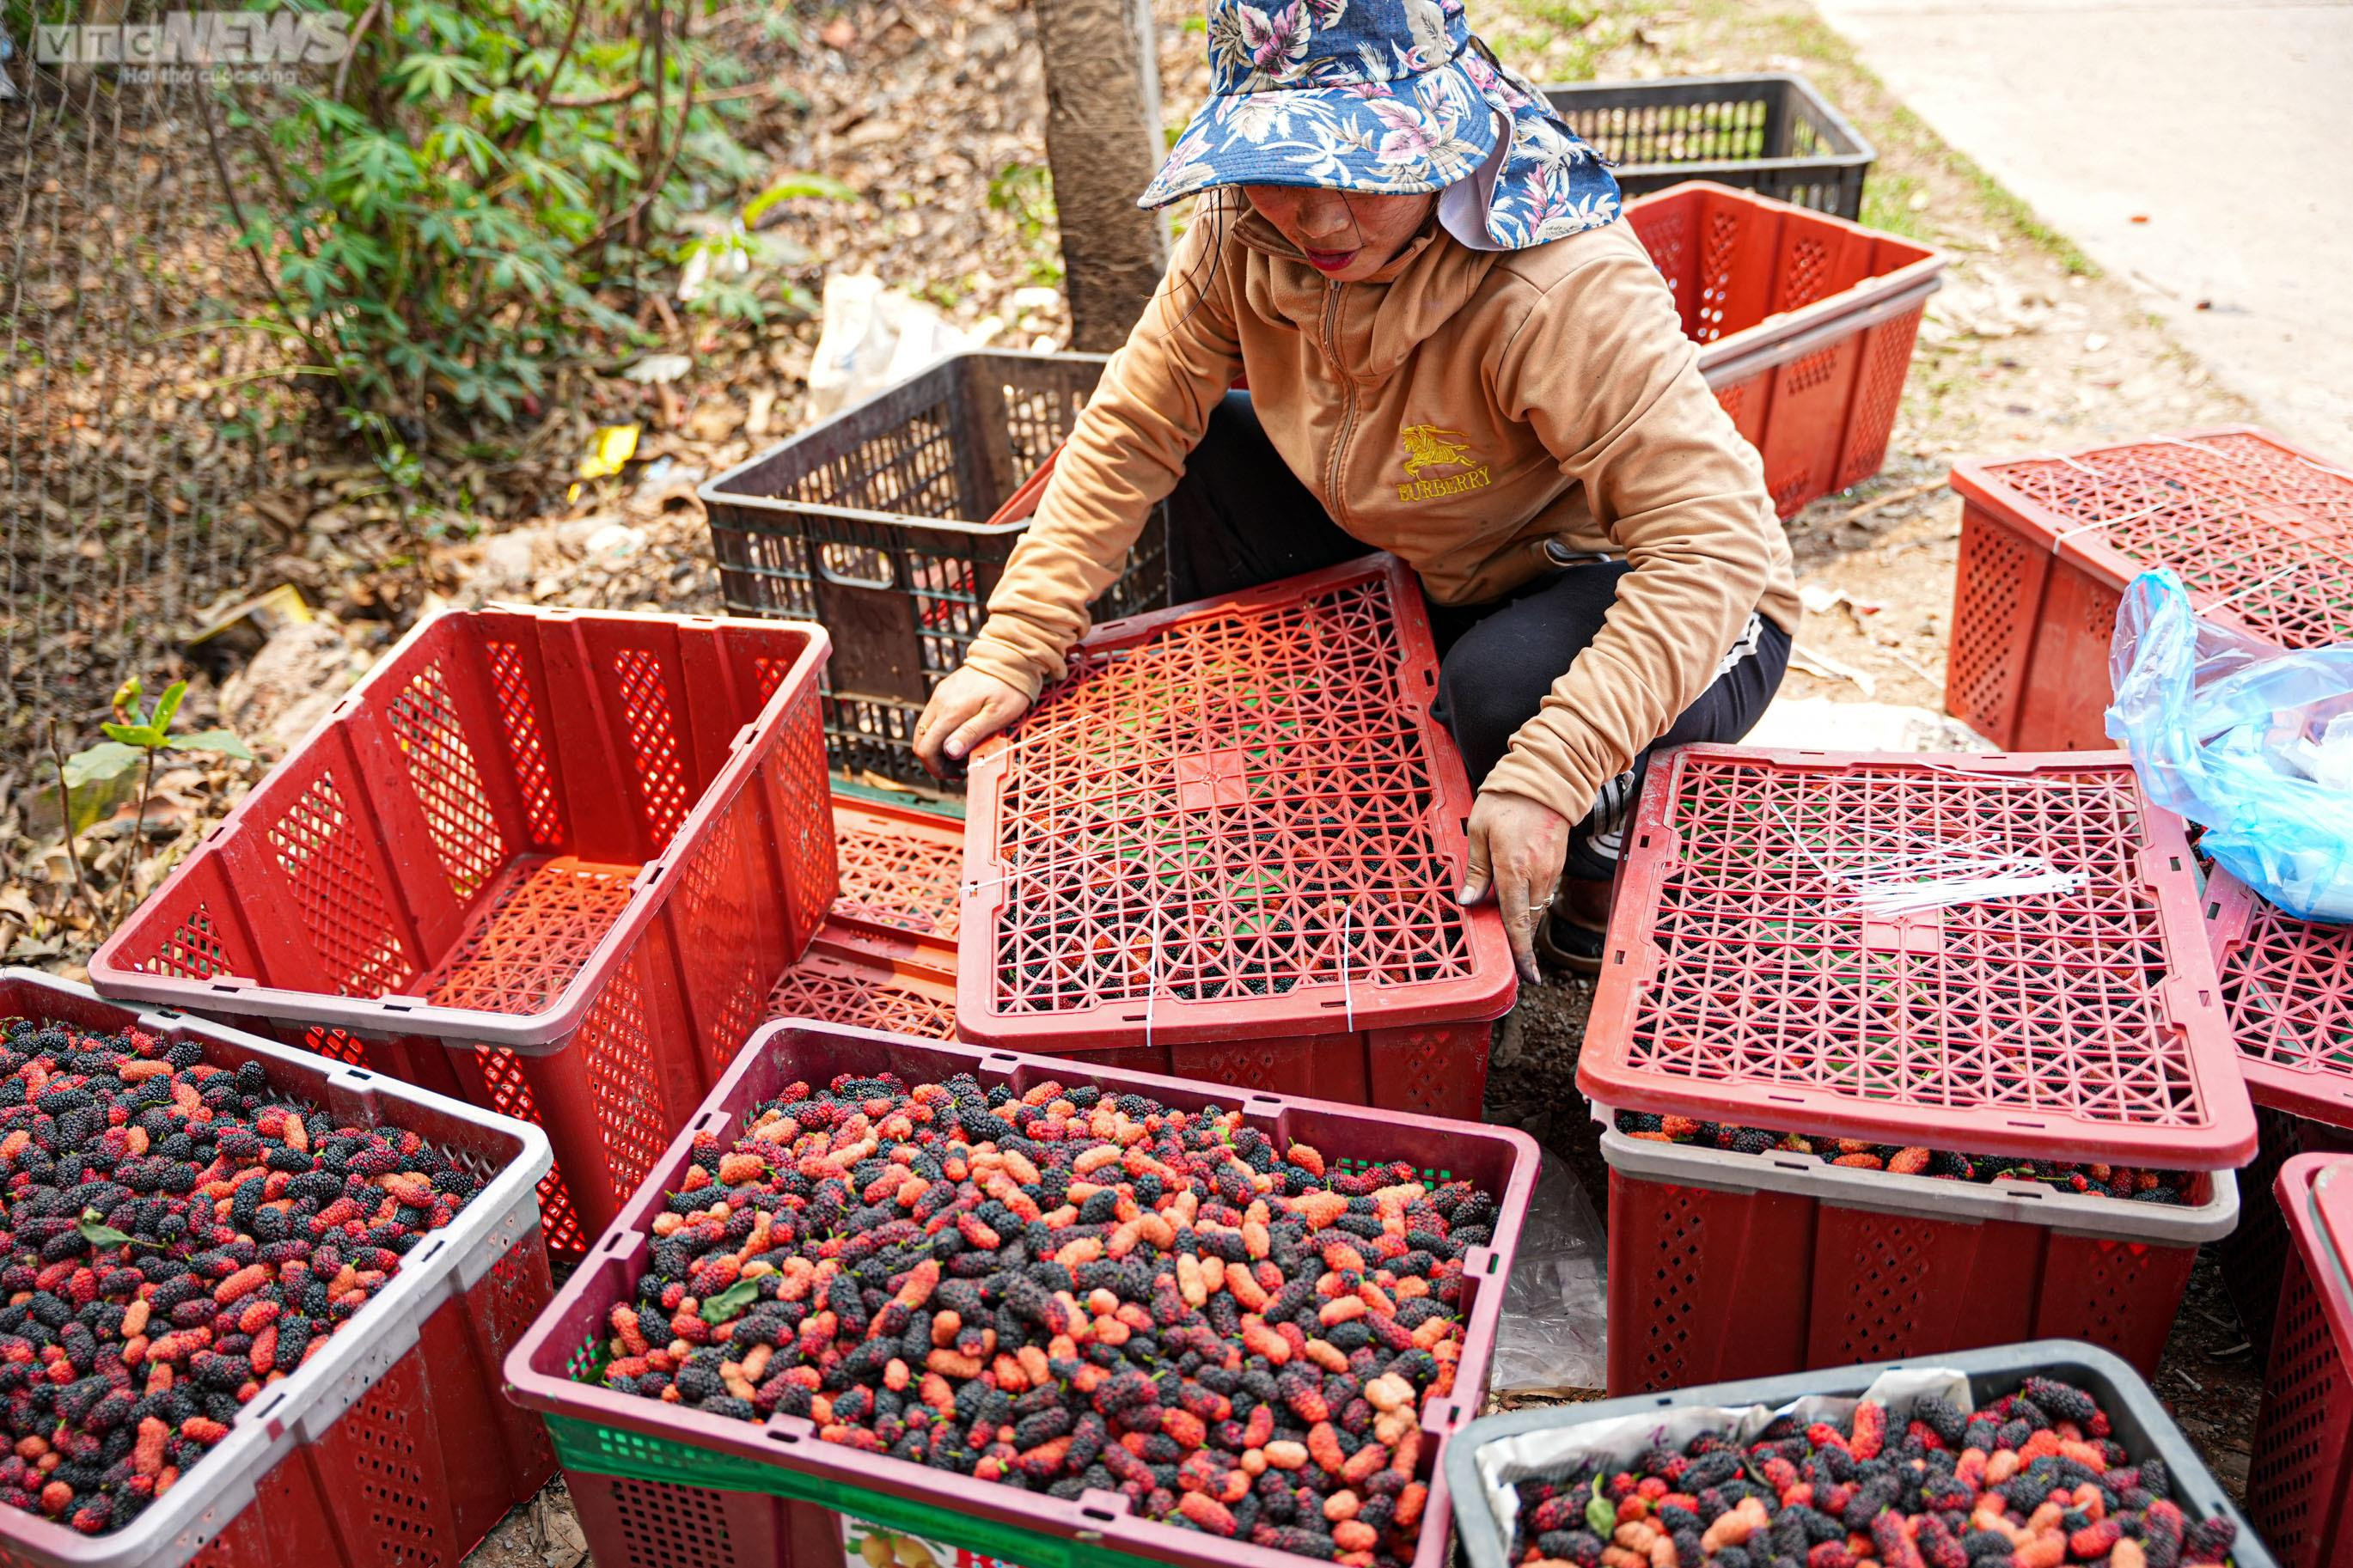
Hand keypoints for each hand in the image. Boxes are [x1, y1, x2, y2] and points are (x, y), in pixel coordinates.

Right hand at [913, 666, 1031, 777]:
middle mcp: (939, 702)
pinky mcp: (944, 691)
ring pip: (925, 729)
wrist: (1011, 657)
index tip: (956, 774)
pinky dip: (941, 732)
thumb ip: (971, 733)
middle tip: (960, 767)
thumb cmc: (1010, 688)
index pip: (925, 748)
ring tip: (964, 751)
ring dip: (938, 746)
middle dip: (935, 760)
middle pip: (920, 741)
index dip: (936, 768)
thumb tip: (949, 752)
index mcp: (950, 711)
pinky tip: (962, 734)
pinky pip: (934, 717)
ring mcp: (940, 695)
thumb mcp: (997, 715)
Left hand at [1459, 789, 1572, 983]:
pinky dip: (1529, 902)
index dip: (1520, 952)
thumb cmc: (1506, 801)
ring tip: (1508, 925)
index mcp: (1514, 869)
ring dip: (1523, 920)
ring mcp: (1551, 871)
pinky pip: (1542, 893)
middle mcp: (1537, 875)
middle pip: (1528, 921)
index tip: (1526, 976)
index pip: (1516, 921)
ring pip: (1536, 909)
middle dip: (1519, 940)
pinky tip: (1517, 898)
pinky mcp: (1557, 865)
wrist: (1546, 779)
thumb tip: (1468, 902)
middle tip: (1512, 959)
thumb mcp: (1479, 832)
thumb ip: (1475, 870)